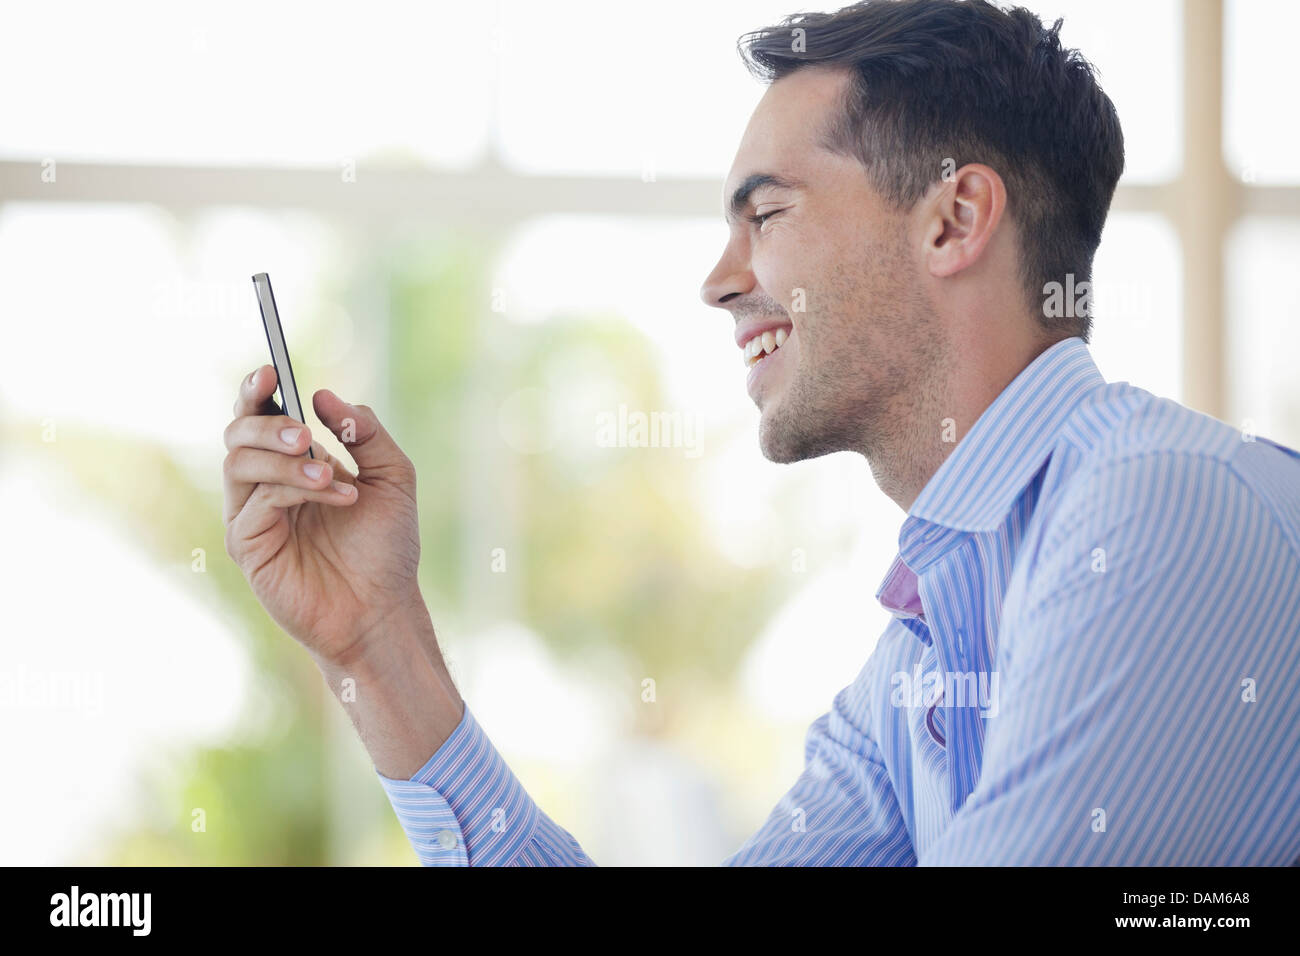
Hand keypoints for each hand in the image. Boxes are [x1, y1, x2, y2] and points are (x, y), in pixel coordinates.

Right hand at [222, 365, 422, 665]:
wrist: (384, 608)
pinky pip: (257, 501)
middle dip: (266, 422)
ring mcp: (253, 515)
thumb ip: (365, 432)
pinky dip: (297, 489)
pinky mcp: (248, 545)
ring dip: (285, 459)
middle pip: (238, 432)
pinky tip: (339, 496)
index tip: (270, 371)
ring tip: (330, 473)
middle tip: (305, 433)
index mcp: (294, 463)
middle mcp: (267, 485)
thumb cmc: (387, 547)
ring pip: (239, 462)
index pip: (260, 416)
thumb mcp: (393, 478)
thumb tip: (324, 396)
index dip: (256, 390)